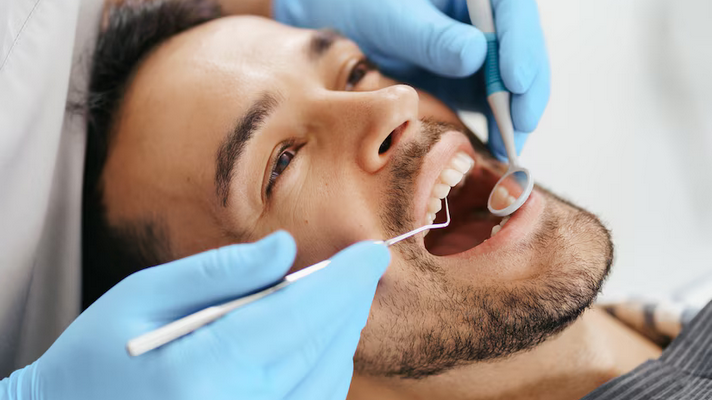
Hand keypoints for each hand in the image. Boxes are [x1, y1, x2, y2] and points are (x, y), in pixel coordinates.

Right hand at [1, 231, 389, 399]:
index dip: (344, 280)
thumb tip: (286, 250)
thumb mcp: (143, 296)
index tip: (371, 252)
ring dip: (343, 331)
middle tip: (363, 265)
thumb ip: (220, 273)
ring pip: (326, 377)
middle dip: (350, 299)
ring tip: (344, 295)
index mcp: (205, 369)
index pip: (299, 315)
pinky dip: (328, 366)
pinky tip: (323, 339)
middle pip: (321, 345)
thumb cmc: (96, 357)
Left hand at [274, 0, 549, 160]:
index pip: (511, 9)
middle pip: (520, 49)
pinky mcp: (467, 79)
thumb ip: (429, 36)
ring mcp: (477, 50)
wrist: (336, 24)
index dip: (522, 44)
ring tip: (509, 145)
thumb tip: (477, 54)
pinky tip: (495, 147)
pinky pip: (491, 101)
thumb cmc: (360, 6)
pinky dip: (496, 124)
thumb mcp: (390, 17)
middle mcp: (480, 19)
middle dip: (527, 87)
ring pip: (512, 80)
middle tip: (520, 123)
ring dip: (515, 113)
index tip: (514, 79)